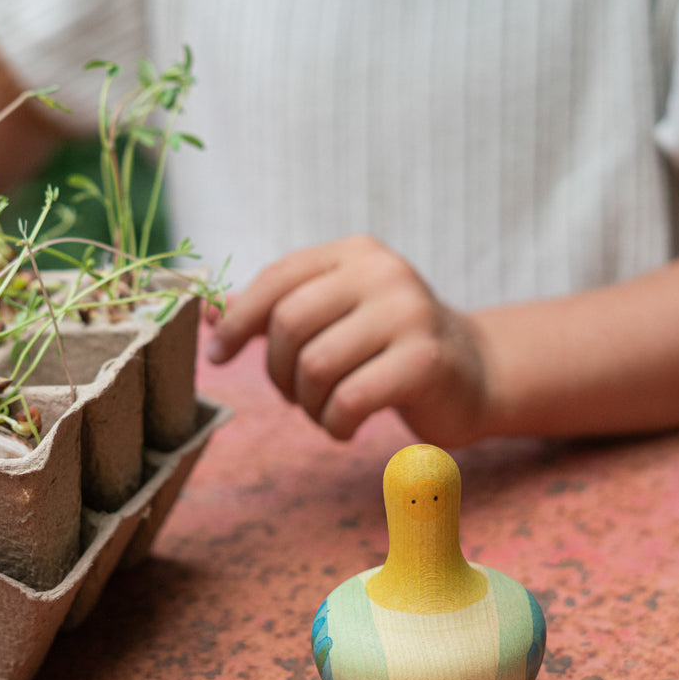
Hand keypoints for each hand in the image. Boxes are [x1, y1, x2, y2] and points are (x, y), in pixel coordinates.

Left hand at [206, 235, 492, 443]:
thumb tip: (203, 312)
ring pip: (315, 365)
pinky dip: (334, 423)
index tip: (218, 355)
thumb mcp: (336, 315)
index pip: (277, 279)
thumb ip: (276, 309)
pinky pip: (349, 399)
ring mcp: (409, 313)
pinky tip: (345, 426)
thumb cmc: (390, 347)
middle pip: (289, 324)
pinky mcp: (425, 360)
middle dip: (277, 371)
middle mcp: (383, 272)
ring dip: (307, 403)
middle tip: (292, 395)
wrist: (475, 374)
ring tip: (325, 410)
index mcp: (355, 253)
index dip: (237, 321)